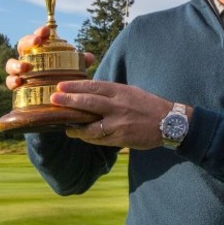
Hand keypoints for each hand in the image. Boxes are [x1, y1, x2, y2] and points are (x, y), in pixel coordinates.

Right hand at [4, 25, 94, 89]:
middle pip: (22, 46)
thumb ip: (81, 62)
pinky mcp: (17, 86)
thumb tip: (89, 57)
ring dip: (16, 64)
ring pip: (11, 64)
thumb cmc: (63, 78)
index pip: (38, 37)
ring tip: (25, 67)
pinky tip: (18, 82)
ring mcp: (20, 72)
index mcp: (41, 51)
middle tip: (37, 42)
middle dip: (28, 41)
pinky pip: (9, 82)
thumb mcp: (74, 70)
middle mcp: (28, 59)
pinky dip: (12, 81)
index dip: (40, 32)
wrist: (55, 98)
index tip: (46, 30)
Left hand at [52, 80, 181, 149]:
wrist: (169, 122)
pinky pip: (100, 139)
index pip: (94, 86)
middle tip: (53, 99)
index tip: (61, 85)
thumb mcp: (132, 92)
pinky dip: (88, 137)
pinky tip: (80, 136)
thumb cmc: (150, 105)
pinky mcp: (121, 138)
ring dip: (75, 126)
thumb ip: (113, 93)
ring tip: (64, 126)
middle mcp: (118, 106)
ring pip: (91, 125)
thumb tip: (92, 92)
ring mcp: (119, 123)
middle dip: (69, 100)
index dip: (76, 85)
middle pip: (88, 102)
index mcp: (121, 91)